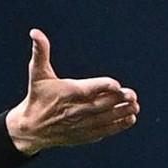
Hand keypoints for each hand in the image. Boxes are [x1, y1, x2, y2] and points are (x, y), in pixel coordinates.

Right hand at [5, 28, 138, 155]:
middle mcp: (75, 110)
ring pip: (106, 118)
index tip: (117, 84)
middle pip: (101, 105)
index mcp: (67, 93)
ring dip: (122, 112)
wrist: (31, 128)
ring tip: (135, 105)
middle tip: (133, 95)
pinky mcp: (84, 135)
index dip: (103, 86)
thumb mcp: (37, 74)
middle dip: (119, 99)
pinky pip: (104, 131)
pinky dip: (118, 126)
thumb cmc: (37, 96)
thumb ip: (40, 52)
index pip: (88, 89)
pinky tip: (131, 118)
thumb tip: (35, 32)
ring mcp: (80, 124)